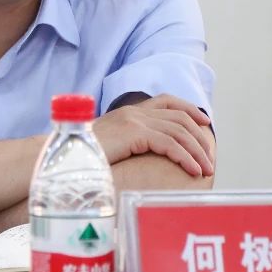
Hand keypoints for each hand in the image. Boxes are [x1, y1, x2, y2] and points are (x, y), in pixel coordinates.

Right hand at [91, 95, 214, 176]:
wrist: (62, 156)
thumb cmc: (80, 158)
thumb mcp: (108, 146)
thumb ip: (126, 144)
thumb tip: (142, 157)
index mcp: (129, 112)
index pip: (166, 101)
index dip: (189, 109)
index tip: (204, 122)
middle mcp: (134, 112)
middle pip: (179, 116)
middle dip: (199, 137)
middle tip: (209, 158)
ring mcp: (135, 120)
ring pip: (179, 131)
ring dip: (197, 151)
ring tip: (206, 169)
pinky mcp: (135, 133)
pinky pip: (170, 144)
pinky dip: (186, 157)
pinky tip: (193, 171)